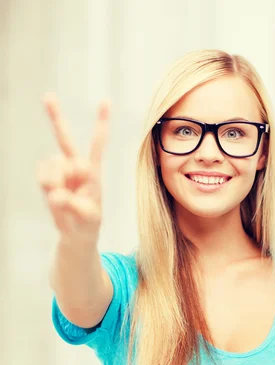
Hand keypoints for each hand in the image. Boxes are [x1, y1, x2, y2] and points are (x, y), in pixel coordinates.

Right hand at [37, 93, 110, 243]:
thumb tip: (54, 195)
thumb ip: (72, 205)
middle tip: (47, 96)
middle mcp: (75, 166)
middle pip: (64, 138)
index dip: (100, 123)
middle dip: (55, 117)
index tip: (105, 100)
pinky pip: (42, 173)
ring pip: (52, 164)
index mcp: (93, 172)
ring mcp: (59, 171)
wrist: (76, 232)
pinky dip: (46, 184)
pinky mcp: (47, 177)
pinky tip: (55, 195)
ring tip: (64, 197)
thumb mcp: (87, 216)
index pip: (97, 144)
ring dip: (56, 180)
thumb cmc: (88, 222)